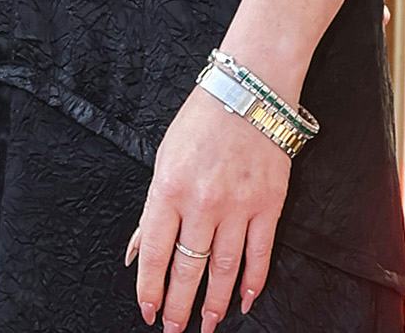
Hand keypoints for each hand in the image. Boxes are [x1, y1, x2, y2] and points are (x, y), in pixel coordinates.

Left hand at [130, 87, 292, 330]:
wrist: (247, 95)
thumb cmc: (198, 124)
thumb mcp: (162, 160)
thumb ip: (153, 211)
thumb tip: (137, 251)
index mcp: (168, 188)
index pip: (156, 251)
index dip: (151, 286)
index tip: (147, 310)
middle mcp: (202, 203)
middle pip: (189, 267)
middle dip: (179, 304)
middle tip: (173, 329)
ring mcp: (237, 208)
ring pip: (224, 269)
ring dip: (214, 302)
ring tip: (206, 326)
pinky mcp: (268, 207)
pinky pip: (259, 254)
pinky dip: (252, 282)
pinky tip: (243, 301)